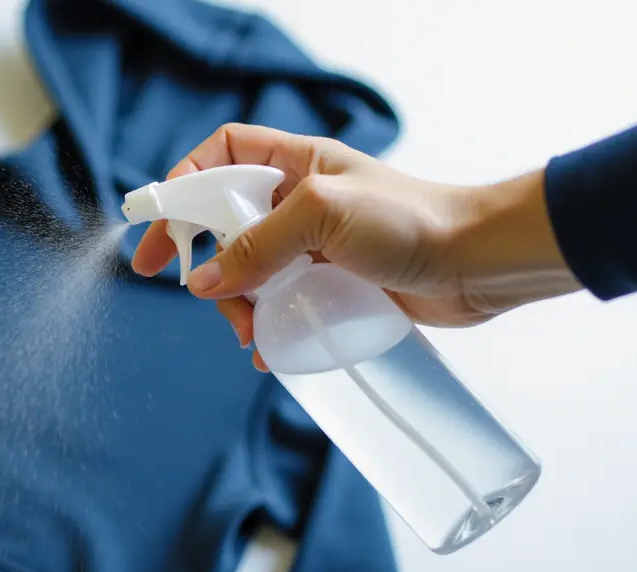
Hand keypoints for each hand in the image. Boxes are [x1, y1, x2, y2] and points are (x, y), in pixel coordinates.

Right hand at [131, 124, 581, 369]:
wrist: (480, 264)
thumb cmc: (413, 222)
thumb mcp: (323, 216)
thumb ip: (258, 245)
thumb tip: (203, 282)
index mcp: (296, 164)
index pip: (219, 158)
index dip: (181, 187)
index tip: (156, 230)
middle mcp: (301, 202)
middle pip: (225, 224)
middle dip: (209, 262)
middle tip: (200, 295)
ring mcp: (316, 247)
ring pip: (251, 273)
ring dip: (239, 304)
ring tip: (249, 332)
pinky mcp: (334, 287)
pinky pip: (283, 305)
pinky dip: (268, 327)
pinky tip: (270, 349)